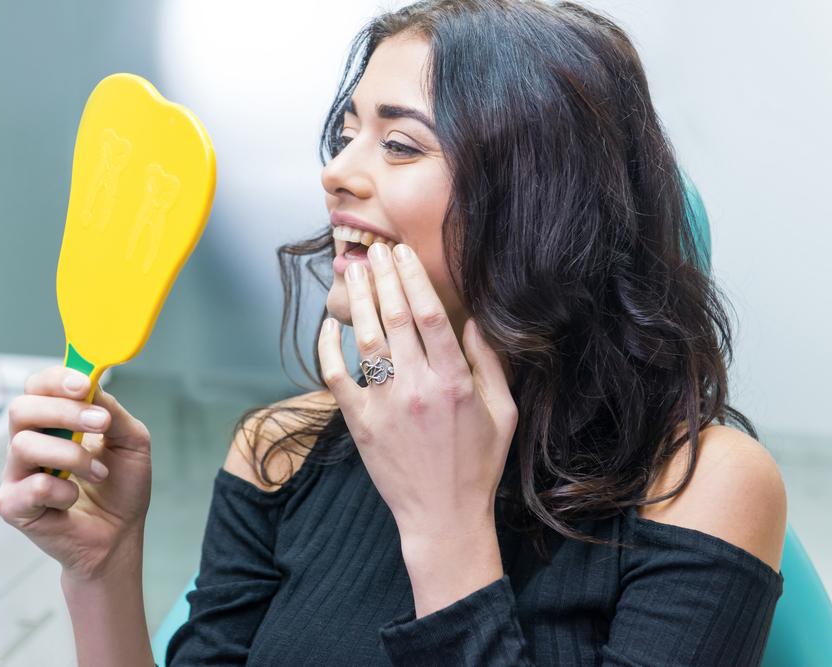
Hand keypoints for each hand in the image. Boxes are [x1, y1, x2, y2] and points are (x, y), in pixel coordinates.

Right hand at [0, 366, 152, 580]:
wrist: (120, 535)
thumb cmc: (121, 487)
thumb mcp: (131, 441)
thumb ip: (113, 411)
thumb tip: (93, 386)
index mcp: (54, 422)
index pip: (38, 386)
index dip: (57, 380)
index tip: (85, 385)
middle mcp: (30, 442)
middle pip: (22, 408)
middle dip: (64, 411)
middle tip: (101, 423)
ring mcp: (17, 474)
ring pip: (25, 444)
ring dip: (72, 456)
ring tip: (99, 472)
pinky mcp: (13, 505)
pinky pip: (30, 486)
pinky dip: (61, 491)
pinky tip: (74, 499)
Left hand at [318, 242, 517, 541]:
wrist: (443, 516)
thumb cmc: (477, 464)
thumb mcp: (503, 412)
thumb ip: (490, 363)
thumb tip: (475, 320)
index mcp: (455, 382)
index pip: (429, 315)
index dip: (413, 278)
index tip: (403, 253)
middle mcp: (418, 388)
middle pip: (394, 318)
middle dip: (384, 277)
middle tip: (375, 250)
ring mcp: (385, 406)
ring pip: (366, 340)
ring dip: (359, 302)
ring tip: (355, 273)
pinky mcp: (360, 423)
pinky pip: (336, 376)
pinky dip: (328, 348)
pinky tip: (329, 325)